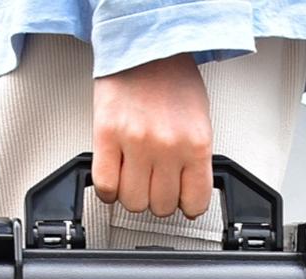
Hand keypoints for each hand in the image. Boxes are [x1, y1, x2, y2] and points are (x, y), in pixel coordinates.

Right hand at [92, 52, 213, 219]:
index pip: (195, 203)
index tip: (179, 200)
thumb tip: (185, 192)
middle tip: (154, 184)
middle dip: (157, 199)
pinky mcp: (107, 136)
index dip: (185, 206)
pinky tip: (113, 178)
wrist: (144, 44)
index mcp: (196, 143)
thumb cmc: (172, 79)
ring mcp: (136, 143)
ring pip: (133, 202)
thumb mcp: (198, 122)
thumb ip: (193, 160)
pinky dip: (108, 191)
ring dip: (132, 196)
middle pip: (161, 206)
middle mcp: (168, 146)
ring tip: (133, 179)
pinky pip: (106, 187)